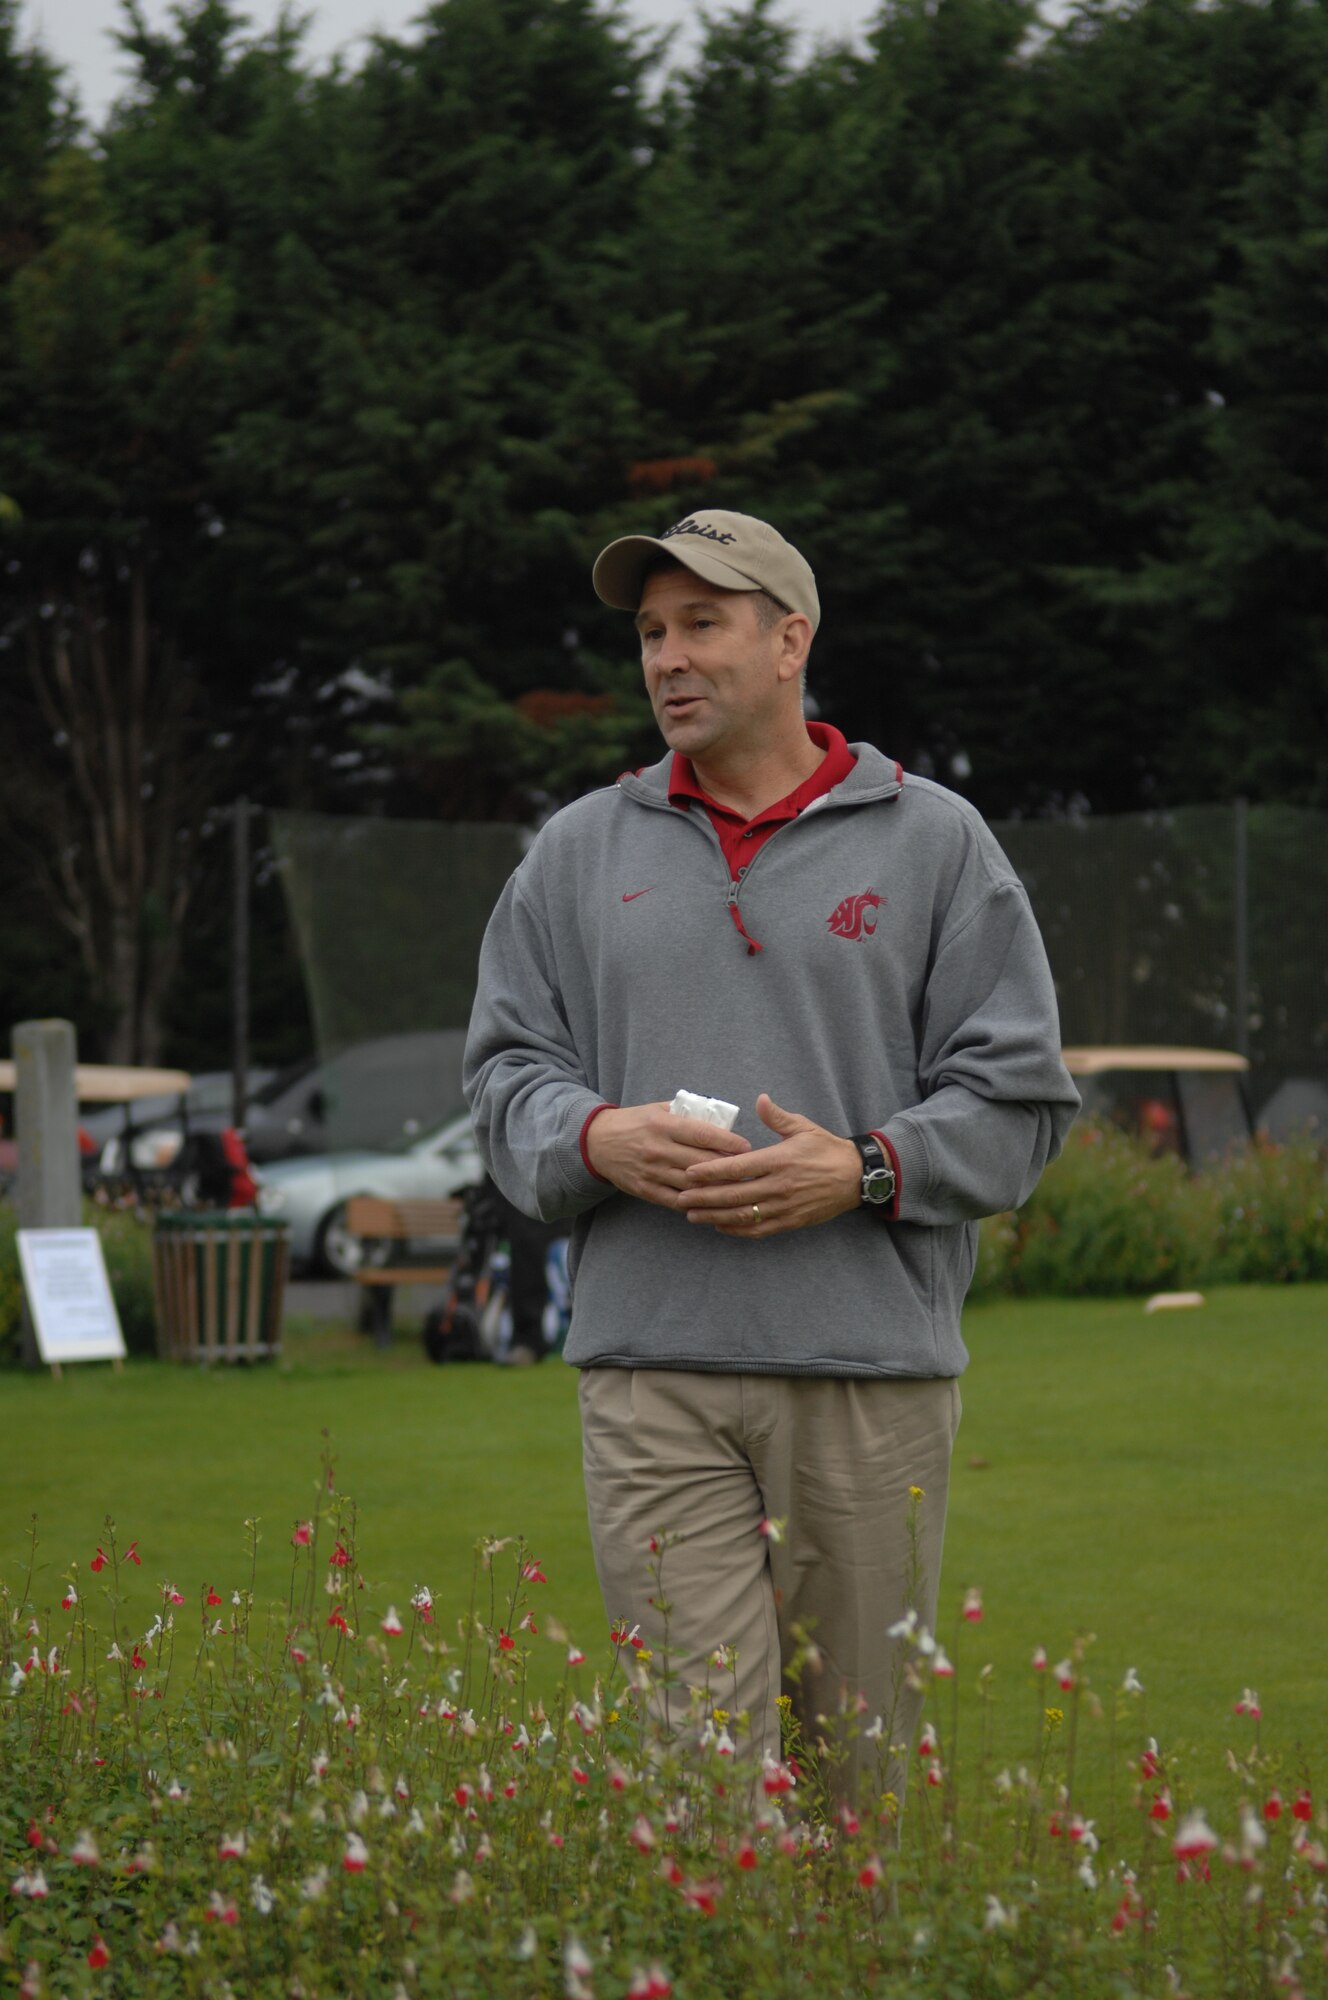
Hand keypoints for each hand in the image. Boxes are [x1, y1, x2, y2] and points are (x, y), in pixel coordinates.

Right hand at [586, 1102, 750, 1209]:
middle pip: (701, 1162)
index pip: (703, 1134)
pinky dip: (695, 1203)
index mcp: (662, 1125)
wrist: (596, 1142)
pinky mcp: (645, 1189)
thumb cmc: (633, 1122)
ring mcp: (651, 1171)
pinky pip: (675, 1200)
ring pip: (692, 1184)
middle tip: (749, 1170)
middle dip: (728, 1166)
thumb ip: (686, 1113)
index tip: (746, 1147)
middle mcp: (657, 1149)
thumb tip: (719, 1117)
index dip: (728, 1142)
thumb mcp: (657, 1109)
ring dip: (716, 1188)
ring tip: (737, 1188)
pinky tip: (711, 1202)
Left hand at [679, 1094, 861, 1237]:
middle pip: (733, 1195)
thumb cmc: (827, 1150)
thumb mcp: (803, 1127)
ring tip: (692, 1216)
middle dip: (703, 1198)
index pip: (737, 1167)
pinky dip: (736, 1230)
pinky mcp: (791, 1221)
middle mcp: (779, 1185)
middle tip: (681, 1198)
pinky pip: (758, 1230)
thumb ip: (777, 1117)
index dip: (710, 1172)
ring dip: (714, 1216)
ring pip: (742, 1215)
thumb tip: (760, 1100)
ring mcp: (784, 1206)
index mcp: (778, 1160)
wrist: (857, 1177)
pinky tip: (720, 1227)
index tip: (689, 1173)